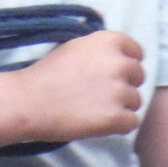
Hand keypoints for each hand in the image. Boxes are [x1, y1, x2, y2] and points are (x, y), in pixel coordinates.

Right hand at [13, 29, 145, 143]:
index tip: (112, 73)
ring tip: (93, 108)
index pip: (137, 52)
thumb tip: (121, 54)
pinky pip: (132, 122)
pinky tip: (98, 121)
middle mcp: (119, 63)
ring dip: (120, 106)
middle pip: (139, 76)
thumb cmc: (47, 74)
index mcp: (108, 41)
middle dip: (124, 85)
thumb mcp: (75, 46)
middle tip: (99, 93)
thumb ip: (100, 48)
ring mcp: (119, 91)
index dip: (126, 63)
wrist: (29, 101)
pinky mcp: (116, 118)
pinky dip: (118, 125)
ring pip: (136, 101)